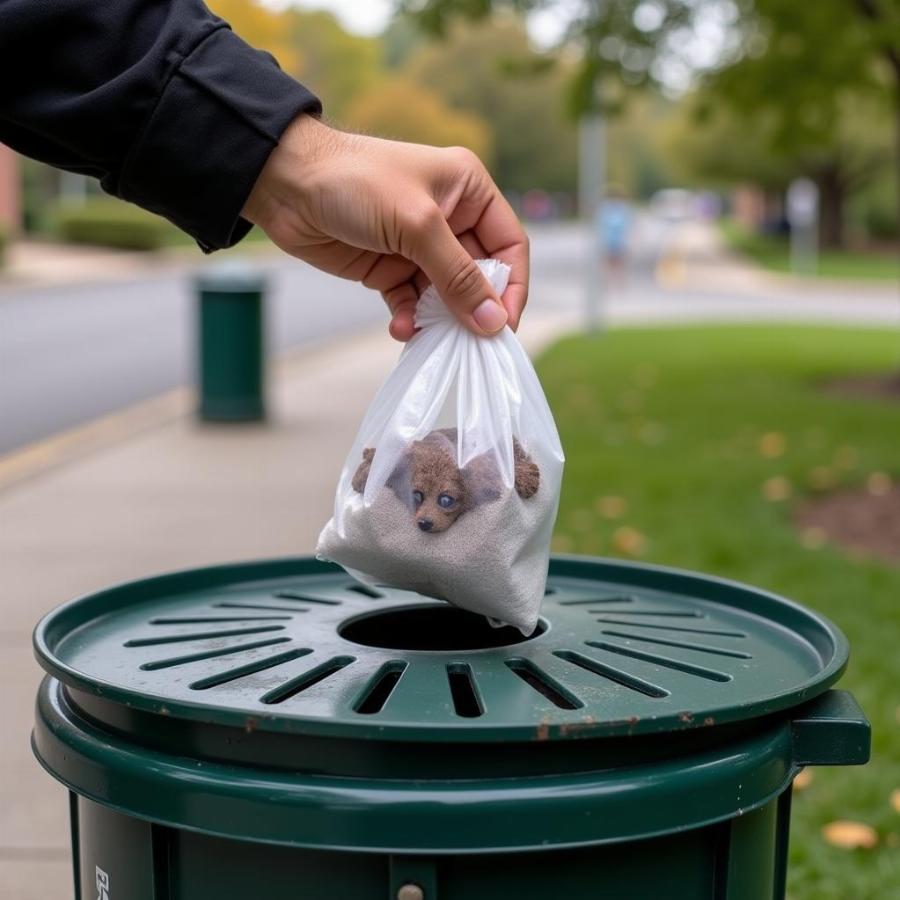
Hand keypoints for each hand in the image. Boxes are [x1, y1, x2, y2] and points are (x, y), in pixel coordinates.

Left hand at [242, 115, 527, 340]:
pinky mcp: (389, 268)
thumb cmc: (357, 183)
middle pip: (480, 276)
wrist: (285, 184)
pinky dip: (409, 320)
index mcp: (469, 190)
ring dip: (439, 321)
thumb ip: (458, 276)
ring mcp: (418, 246)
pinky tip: (400, 329)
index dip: (512, 286)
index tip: (503, 325)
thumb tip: (494, 323)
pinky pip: (412, 303)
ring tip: (431, 340)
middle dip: (474, 310)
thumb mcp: (418, 225)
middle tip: (471, 344)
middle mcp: (450, 218)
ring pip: (445, 296)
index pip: (509, 245)